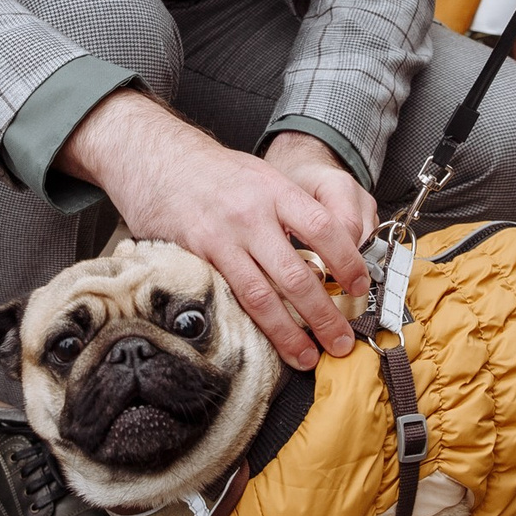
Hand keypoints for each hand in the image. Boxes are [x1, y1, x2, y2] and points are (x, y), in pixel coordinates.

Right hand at [56, 91, 369, 364]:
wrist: (156, 159)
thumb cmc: (214, 173)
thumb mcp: (260, 176)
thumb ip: (292, 208)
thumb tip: (333, 247)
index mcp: (275, 190)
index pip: (323, 229)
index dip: (347, 263)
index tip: (359, 288)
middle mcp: (251, 215)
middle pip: (297, 274)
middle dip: (324, 315)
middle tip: (341, 341)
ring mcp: (221, 238)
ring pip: (262, 296)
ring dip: (288, 333)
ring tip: (306, 356)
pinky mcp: (194, 257)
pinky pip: (227, 298)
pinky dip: (248, 326)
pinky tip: (261, 344)